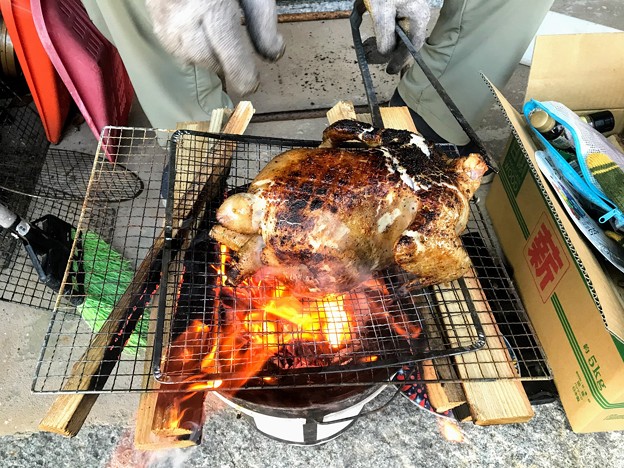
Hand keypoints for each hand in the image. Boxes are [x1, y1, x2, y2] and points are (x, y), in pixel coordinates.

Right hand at [146, 0, 284, 94]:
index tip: (252, 83)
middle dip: (223, 62)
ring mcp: (163, 14)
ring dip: (204, 54)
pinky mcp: (152, 10)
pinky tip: (196, 30)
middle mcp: (183, 14)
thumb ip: (262, 22)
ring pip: (185, 54)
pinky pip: (169, 41)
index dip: (244, 76)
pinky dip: (185, 43)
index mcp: (213, 6)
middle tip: (235, 54)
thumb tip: (273, 55)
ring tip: (216, 39)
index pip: (231, 57)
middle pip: (206, 60)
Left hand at [364, 0, 430, 73]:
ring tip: (368, 44)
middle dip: (389, 51)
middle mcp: (418, 16)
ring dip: (384, 42)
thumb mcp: (382, 12)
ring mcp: (411, 11)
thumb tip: (386, 54)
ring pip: (399, 34)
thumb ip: (385, 35)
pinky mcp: (401, 8)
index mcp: (418, 17)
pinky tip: (370, 30)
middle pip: (406, 42)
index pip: (413, 47)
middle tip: (372, 57)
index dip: (401, 60)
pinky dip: (382, 31)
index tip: (390, 71)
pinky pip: (393, 25)